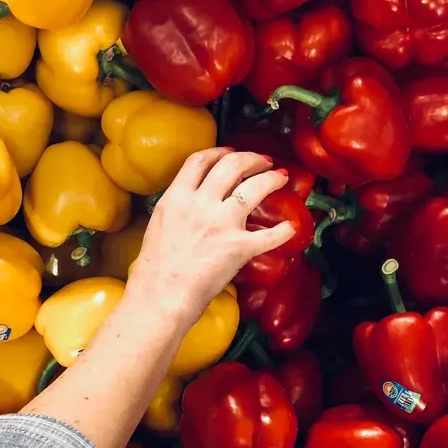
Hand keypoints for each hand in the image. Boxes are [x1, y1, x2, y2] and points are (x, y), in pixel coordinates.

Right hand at [127, 147, 295, 325]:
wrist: (161, 296)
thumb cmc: (155, 270)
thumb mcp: (159, 225)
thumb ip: (177, 209)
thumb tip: (190, 205)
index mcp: (176, 198)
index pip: (200, 160)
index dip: (220, 151)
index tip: (232, 152)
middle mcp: (200, 204)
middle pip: (232, 165)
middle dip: (253, 158)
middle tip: (264, 161)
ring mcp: (221, 223)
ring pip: (255, 187)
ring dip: (272, 178)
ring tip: (281, 177)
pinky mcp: (239, 246)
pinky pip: (269, 235)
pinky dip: (284, 231)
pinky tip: (291, 228)